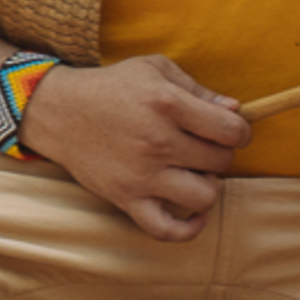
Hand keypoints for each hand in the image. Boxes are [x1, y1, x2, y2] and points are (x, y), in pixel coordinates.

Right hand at [18, 55, 248, 244]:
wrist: (60, 111)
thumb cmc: (112, 87)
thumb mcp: (154, 69)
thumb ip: (198, 88)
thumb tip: (236, 110)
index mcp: (166, 103)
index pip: (231, 130)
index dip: (239, 131)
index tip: (228, 129)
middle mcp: (157, 140)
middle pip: (220, 161)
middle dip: (219, 153)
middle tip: (201, 145)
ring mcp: (142, 174)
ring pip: (204, 196)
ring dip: (207, 184)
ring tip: (193, 171)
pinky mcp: (127, 198)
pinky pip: (166, 229)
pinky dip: (188, 229)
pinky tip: (193, 214)